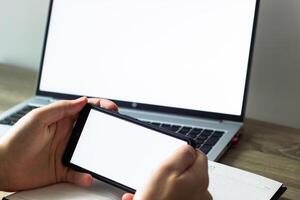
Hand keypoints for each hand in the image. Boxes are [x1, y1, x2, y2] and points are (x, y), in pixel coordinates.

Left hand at [0, 97, 117, 190]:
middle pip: (92, 130)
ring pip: (89, 152)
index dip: (100, 106)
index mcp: (62, 120)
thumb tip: (82, 100)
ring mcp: (66, 152)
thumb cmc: (15, 140)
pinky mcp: (64, 169)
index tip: (111, 108)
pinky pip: (79, 172)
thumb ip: (61, 108)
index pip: (85, 110)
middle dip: (105, 128)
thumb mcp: (37, 118)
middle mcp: (67, 135)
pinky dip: (84, 175)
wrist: (3, 167)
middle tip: (114, 129)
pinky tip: (85, 175)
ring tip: (103, 154)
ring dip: (97, 154)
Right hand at [122, 145, 211, 199]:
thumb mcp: (167, 168)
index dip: (181, 153)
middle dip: (172, 170)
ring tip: (149, 189)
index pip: (198, 155)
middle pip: (188, 171)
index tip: (170, 157)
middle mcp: (201, 193)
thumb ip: (182, 153)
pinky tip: (149, 197)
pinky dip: (162, 195)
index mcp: (200, 178)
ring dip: (164, 184)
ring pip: (178, 185)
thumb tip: (189, 148)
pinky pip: (174, 197)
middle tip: (157, 175)